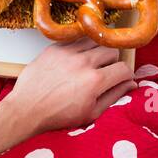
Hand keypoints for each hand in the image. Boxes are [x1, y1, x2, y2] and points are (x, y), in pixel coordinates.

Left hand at [0, 37, 136, 141]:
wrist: (27, 109)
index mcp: (94, 81)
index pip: (124, 68)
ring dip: (97, 52)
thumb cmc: (57, 115)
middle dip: (112, 62)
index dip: (126, 75)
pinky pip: (75, 41)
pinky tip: (74, 62)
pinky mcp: (54, 48)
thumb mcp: (91, 113)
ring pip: (94, 42)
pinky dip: (79, 49)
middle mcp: (83, 63)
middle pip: (111, 51)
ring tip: (90, 65)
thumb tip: (131, 84)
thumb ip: (114, 96)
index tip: (122, 79)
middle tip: (104, 73)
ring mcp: (67, 53)